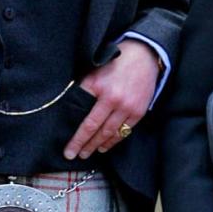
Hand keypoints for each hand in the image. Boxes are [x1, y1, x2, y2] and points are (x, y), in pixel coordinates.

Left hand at [64, 40, 159, 159]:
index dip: (76, 138)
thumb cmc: (115, 62)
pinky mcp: (138, 111)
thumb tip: (71, 110)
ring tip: (88, 153)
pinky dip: (114, 140)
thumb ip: (84, 90)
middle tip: (75, 155)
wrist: (143, 55)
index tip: (68, 150)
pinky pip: (124, 131)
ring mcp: (128, 107)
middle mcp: (114, 99)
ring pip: (110, 133)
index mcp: (99, 88)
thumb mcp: (94, 72)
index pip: (85, 120)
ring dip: (98, 145)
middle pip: (96, 130)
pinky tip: (105, 145)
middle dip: (84, 145)